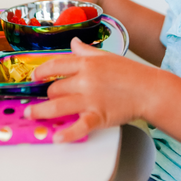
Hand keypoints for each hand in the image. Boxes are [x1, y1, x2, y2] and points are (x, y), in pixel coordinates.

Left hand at [25, 37, 157, 142]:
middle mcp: (85, 80)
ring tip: (31, 115)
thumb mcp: (106, 56)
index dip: (41, 71)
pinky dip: (66, 134)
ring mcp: (90, 99)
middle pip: (55, 88)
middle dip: (47, 95)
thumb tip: (74, 42)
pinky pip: (78, 126)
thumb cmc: (130, 72)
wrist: (149, 89)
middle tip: (42, 99)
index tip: (34, 77)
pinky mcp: (98, 116)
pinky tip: (56, 138)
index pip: (56, 65)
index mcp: (87, 63)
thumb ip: (86, 50)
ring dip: (40, 112)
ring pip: (57, 106)